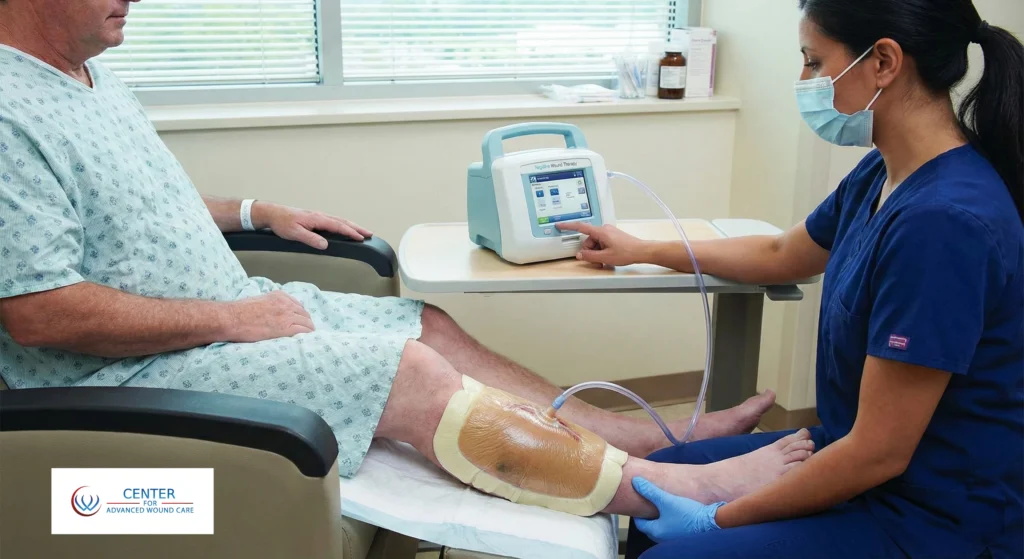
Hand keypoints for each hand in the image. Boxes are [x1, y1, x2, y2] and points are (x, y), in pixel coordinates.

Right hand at [221, 291, 314, 342]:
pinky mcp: (285, 328)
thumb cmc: (239, 312)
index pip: (297, 304)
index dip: (300, 314)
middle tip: (307, 330)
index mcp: (279, 296)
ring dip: (308, 329)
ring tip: (309, 337)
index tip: (301, 320)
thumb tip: (271, 312)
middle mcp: (285, 303)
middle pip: (304, 313)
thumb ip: (269, 304)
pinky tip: (307, 340)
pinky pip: (302, 331)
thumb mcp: (258, 300)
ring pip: (306, 322)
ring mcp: (286, 315)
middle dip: (306, 322)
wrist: (232, 319)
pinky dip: (307, 335)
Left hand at [254, 202, 372, 248]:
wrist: (272, 213)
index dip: (351, 232)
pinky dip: (343, 225)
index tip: (362, 238)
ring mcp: (318, 216)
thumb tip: (325, 245)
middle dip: (357, 228)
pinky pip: (334, 221)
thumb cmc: (282, 223)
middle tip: (370, 234)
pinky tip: (345, 229)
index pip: (338, 226)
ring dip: (352, 226)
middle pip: (343, 221)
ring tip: (362, 232)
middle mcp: (320, 216)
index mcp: (317, 218)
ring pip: (339, 220)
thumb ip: (311, 239)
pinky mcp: (315, 218)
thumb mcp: (295, 233)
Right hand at [554, 222, 649, 266]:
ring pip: (595, 243)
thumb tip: (580, 255)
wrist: (642, 251)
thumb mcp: (605, 257)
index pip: (581, 227)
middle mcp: (604, 229)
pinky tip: (608, 257)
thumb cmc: (626, 252)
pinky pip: (602, 243)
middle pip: (588, 240)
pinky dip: (602, 250)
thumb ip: (590, 256)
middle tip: (597, 261)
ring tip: (604, 261)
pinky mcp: (613, 236)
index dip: (568, 226)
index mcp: (601, 232)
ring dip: (596, 252)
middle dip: (589, 251)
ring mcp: (609, 232)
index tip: (559, 224)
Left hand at [632, 477, 724, 542]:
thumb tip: (635, 481)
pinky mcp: (684, 536)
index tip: (638, 503)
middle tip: (648, 504)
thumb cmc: (688, 514)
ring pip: (662, 528)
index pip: (640, 524)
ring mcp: (674, 539)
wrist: (713, 522)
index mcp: (656, 532)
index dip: (638, 513)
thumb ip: (650, 491)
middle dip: (649, 516)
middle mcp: (663, 539)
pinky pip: (672, 528)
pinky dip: (670, 521)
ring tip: (662, 506)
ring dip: (661, 518)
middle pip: (651, 527)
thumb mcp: (666, 500)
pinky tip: (676, 512)